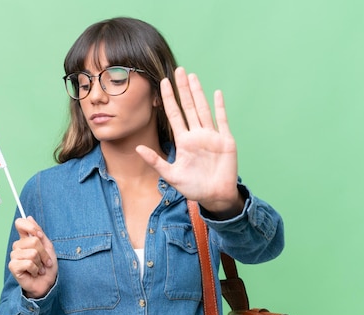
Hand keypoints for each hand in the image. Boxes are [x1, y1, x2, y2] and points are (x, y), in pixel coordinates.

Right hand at [8, 216, 57, 298]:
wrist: (47, 283)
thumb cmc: (47, 266)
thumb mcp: (48, 247)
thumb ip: (39, 233)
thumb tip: (29, 217)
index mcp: (25, 239)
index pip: (20, 223)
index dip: (30, 227)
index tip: (39, 235)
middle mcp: (18, 246)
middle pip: (33, 240)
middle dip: (44, 253)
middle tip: (45, 262)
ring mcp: (14, 256)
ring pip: (32, 253)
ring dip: (40, 263)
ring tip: (39, 268)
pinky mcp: (13, 266)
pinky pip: (28, 263)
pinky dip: (35, 269)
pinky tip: (34, 273)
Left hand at [136, 67, 243, 217]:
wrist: (215, 197)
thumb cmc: (194, 188)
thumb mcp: (171, 175)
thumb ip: (155, 161)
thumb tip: (137, 149)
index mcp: (184, 141)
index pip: (174, 115)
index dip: (168, 99)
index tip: (162, 83)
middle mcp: (197, 135)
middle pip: (188, 107)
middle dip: (183, 89)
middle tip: (178, 70)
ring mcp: (212, 136)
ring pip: (203, 109)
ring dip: (198, 93)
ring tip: (192, 76)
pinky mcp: (225, 141)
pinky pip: (222, 120)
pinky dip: (220, 107)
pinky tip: (217, 93)